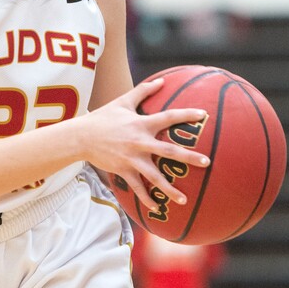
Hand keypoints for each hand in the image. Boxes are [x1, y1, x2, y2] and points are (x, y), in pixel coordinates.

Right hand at [79, 78, 209, 210]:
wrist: (81, 136)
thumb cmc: (103, 117)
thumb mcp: (122, 101)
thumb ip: (143, 91)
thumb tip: (162, 79)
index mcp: (141, 124)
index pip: (168, 118)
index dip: (186, 115)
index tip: (204, 115)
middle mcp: (139, 142)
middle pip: (168, 151)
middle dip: (188, 157)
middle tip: (207, 162)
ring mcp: (131, 158)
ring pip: (154, 176)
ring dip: (169, 189)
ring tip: (184, 199)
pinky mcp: (123, 170)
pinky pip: (137, 187)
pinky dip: (146, 198)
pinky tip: (157, 208)